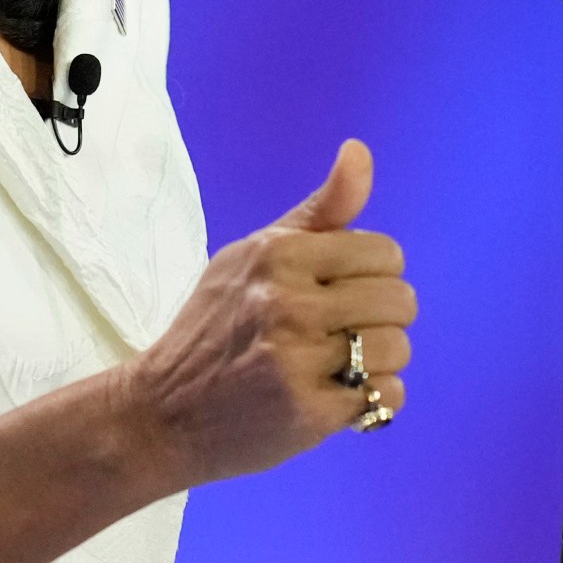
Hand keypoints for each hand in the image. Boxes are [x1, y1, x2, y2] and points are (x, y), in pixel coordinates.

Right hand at [116, 139, 414, 486]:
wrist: (163, 413)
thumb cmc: (214, 326)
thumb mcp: (254, 256)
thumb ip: (319, 211)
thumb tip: (360, 149)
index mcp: (277, 254)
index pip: (385, 253)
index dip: (372, 275)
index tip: (341, 292)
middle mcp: (286, 302)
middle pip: (399, 301)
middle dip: (381, 318)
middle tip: (342, 332)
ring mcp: (297, 360)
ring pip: (397, 348)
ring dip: (378, 362)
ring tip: (338, 365)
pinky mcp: (308, 413)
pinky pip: (387, 395)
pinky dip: (372, 399)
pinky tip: (338, 395)